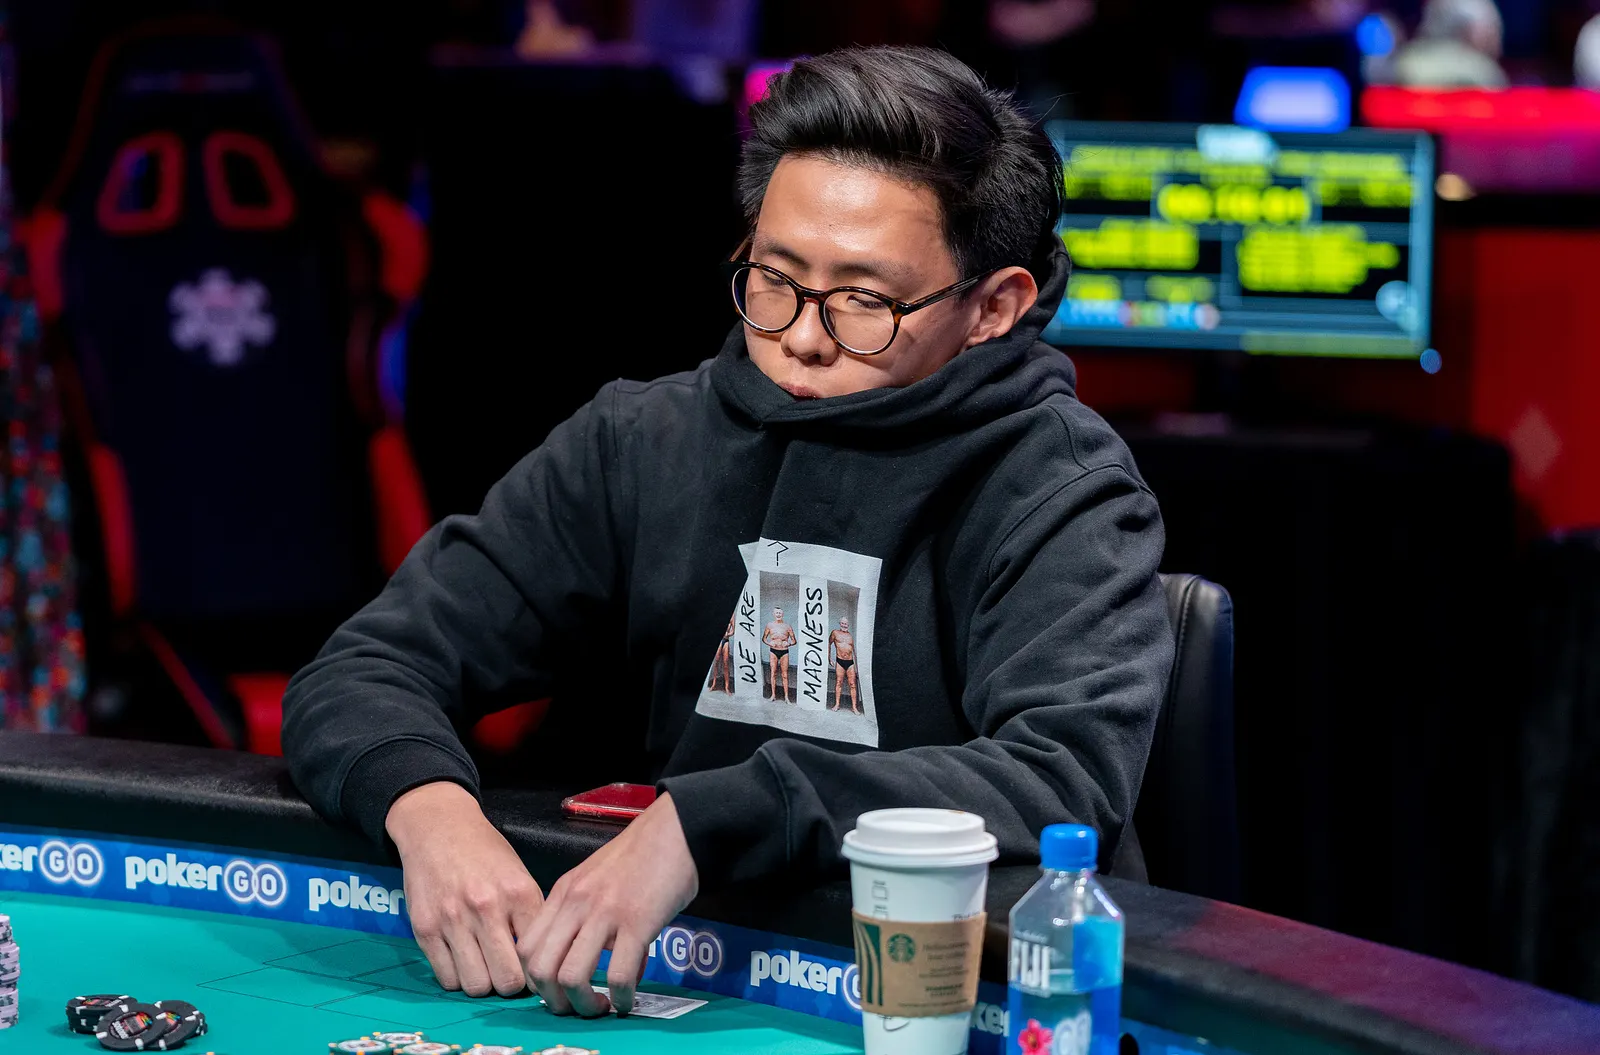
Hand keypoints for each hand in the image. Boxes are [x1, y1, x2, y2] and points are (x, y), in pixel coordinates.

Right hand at [387, 781, 544, 996]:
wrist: (438, 827)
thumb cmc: (485, 852)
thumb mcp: (519, 874)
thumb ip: (531, 915)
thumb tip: (543, 958)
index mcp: (518, 893)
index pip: (537, 957)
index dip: (538, 970)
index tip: (534, 970)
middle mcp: (486, 907)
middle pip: (507, 981)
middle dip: (511, 985)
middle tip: (509, 974)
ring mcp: (452, 920)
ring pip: (476, 986)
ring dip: (483, 983)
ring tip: (485, 967)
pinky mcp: (424, 929)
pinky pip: (446, 978)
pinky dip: (457, 977)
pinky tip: (462, 959)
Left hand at [523, 792, 698, 1016]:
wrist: (674, 830)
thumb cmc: (641, 854)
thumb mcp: (596, 877)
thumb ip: (586, 914)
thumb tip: (598, 959)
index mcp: (563, 893)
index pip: (526, 948)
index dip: (536, 980)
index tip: (557, 991)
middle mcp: (576, 903)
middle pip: (540, 969)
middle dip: (555, 1001)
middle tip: (576, 1007)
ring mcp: (604, 913)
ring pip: (571, 977)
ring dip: (584, 1005)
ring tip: (602, 1007)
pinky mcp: (636, 922)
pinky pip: (618, 975)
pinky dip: (621, 997)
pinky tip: (628, 999)